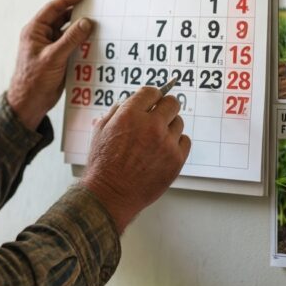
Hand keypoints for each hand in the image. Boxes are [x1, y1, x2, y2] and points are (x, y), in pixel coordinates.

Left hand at [7, 0, 92, 129]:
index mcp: (35, 31)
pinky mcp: (58, 58)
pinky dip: (82, 43)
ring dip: (81, 29)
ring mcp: (50, 47)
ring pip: (68, 33)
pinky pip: (72, 46)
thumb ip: (71, 39)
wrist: (30, 103)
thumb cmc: (34, 79)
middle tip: (95, 8)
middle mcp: (42, 36)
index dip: (67, 0)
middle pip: (62, 19)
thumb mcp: (54, 57)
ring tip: (98, 24)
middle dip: (77, 14)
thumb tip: (86, 22)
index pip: (52, 9)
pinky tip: (94, 42)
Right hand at [80, 87, 190, 233]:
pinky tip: (165, 149)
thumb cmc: (103, 165)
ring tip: (157, 138)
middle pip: (172, 103)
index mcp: (130, 115)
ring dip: (170, 127)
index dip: (152, 95)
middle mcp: (151, 125)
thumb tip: (126, 102)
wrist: (110, 194)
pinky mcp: (176, 159)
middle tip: (160, 114)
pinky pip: (185, 141)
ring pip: (179, 122)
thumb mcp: (100, 131)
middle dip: (165, 107)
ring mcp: (166, 143)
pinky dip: (177, 143)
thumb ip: (115, 112)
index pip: (151, 91)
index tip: (153, 100)